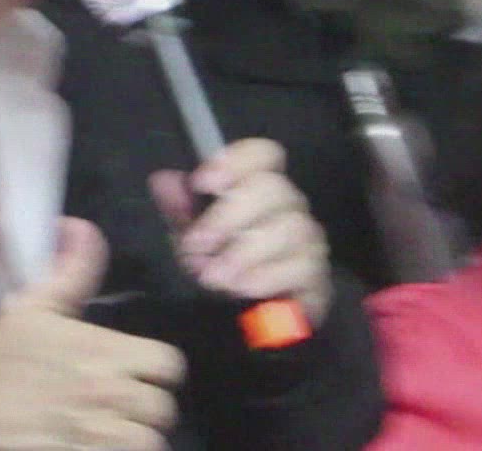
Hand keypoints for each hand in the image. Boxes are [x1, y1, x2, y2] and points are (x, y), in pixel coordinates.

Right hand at [0, 218, 184, 449]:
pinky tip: (92, 444)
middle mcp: (106, 394)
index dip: (155, 368)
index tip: (135, 370)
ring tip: (107, 430)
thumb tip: (82, 227)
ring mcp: (96, 433)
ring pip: (148, 442)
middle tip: (118, 404)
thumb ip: (69, 270)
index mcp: (100, 352)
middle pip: (161, 408)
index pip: (167, 364)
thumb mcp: (29, 307)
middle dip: (143, 407)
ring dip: (132, 437)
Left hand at [149, 139, 332, 323]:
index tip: (203, 182)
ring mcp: (308, 241)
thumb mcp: (188, 238)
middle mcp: (288, 207)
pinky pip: (303, 267)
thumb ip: (177, 209)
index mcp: (256, 188)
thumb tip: (164, 179)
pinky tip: (242, 288)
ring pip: (291, 228)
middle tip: (198, 245)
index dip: (237, 160)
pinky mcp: (317, 278)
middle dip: (230, 215)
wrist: (240, 326)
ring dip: (246, 251)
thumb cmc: (216, 267)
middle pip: (274, 188)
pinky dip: (268, 277)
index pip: (263, 155)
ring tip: (213, 276)